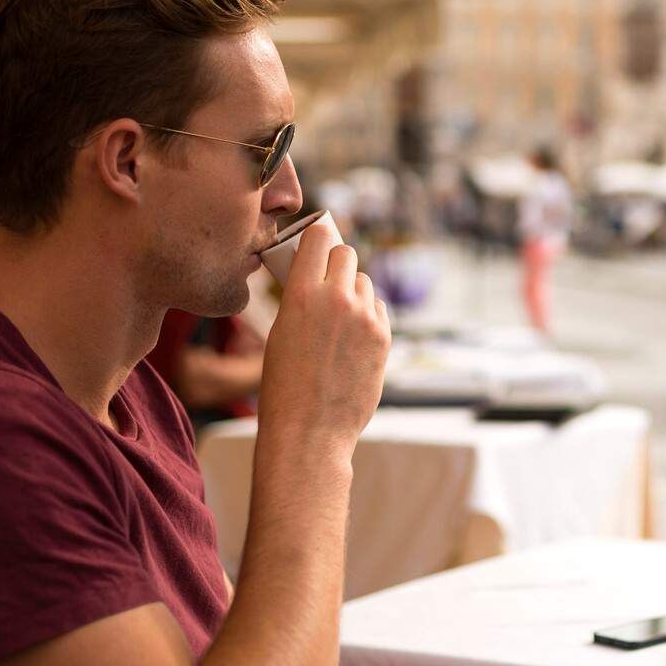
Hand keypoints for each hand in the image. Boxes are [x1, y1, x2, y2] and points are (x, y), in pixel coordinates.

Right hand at [257, 221, 391, 459]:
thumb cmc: (285, 384)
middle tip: (328, 280)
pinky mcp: (384, 336)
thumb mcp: (281, 330)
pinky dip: (368, 316)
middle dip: (337, 264)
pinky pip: (378, 309)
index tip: (316, 243)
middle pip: (347, 254)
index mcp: (302, 293)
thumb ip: (303, 297)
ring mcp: (366, 318)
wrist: (310, 429)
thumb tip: (319, 275)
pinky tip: (352, 339)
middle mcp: (338, 299)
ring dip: (354, 292)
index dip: (317, 238)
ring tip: (338, 320)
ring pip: (365, 282)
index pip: (319, 237)